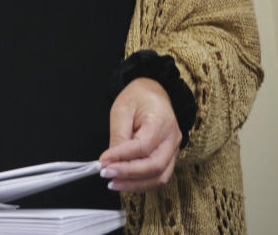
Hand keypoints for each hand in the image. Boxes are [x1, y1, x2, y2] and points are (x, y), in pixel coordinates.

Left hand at [99, 77, 181, 192]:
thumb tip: (110, 161)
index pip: (143, 146)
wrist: (154, 93)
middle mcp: (172, 138)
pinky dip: (142, 183)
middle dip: (129, 174)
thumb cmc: (138, 98)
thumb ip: (119, 136)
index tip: (103, 162)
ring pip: (159, 177)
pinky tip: (125, 183)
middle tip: (106, 174)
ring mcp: (174, 150)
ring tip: (113, 183)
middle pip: (155, 166)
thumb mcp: (122, 110)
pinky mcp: (169, 158)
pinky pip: (159, 176)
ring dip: (135, 184)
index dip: (122, 156)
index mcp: (162, 121)